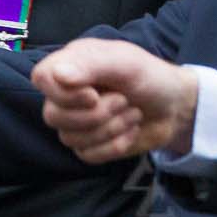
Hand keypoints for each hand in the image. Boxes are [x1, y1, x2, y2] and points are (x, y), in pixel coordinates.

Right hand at [32, 39, 197, 163]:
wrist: (175, 106)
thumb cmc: (149, 76)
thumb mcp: (125, 61)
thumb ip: (90, 64)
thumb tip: (57, 75)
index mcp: (72, 66)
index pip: (41, 78)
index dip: (63, 93)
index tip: (93, 94)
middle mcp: (68, 94)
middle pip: (53, 115)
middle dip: (96, 113)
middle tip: (124, 101)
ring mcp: (76, 122)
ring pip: (70, 138)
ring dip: (111, 128)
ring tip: (132, 113)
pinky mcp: (89, 145)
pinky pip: (87, 155)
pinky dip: (115, 145)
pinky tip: (130, 131)